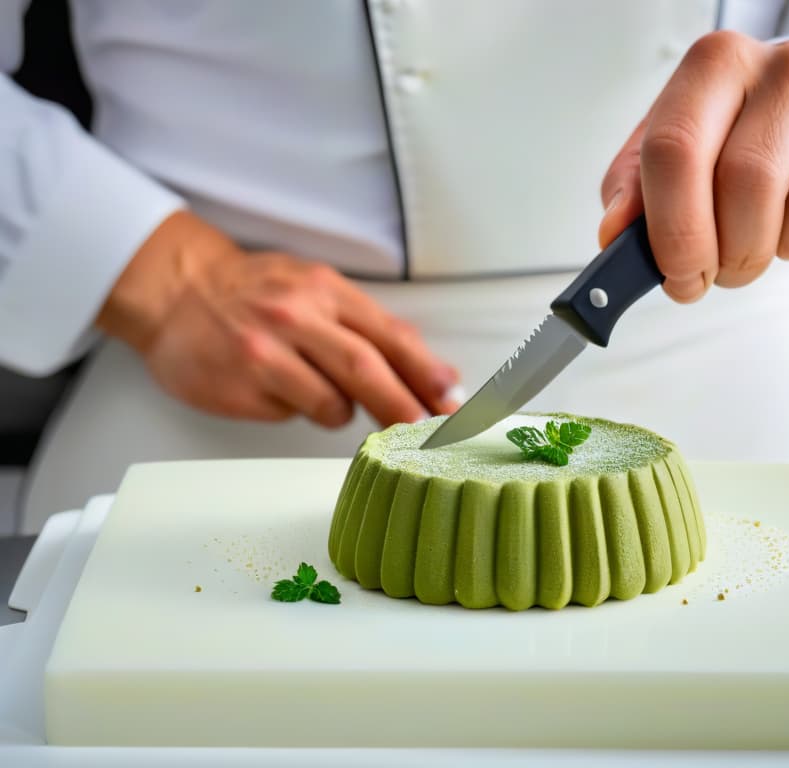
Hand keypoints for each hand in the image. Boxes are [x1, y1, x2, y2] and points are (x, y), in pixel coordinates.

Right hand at [96, 211, 460, 426]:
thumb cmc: (255, 292)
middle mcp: (295, 317)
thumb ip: (368, 326)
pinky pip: (291, 414)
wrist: (176, 290)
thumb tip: (430, 372)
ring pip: (331, 403)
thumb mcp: (315, 288)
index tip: (452, 399)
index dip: (426, 371)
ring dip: (342, 411)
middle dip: (405, 406)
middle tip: (430, 432)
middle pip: (366, 370)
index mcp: (324, 290)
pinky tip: (279, 389)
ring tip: (320, 391)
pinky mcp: (240, 387)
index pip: (389, 335)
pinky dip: (299, 410)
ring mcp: (264, 353)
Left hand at [599, 31, 788, 300]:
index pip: (677, 150)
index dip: (673, 230)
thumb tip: (615, 234)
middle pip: (743, 184)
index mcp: (715, 64)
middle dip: (724, 253)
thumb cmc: (729, 132)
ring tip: (752, 244)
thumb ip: (634, 191)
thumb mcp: (668, 151)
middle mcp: (783, 66)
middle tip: (714, 272)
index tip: (674, 274)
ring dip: (766, 252)